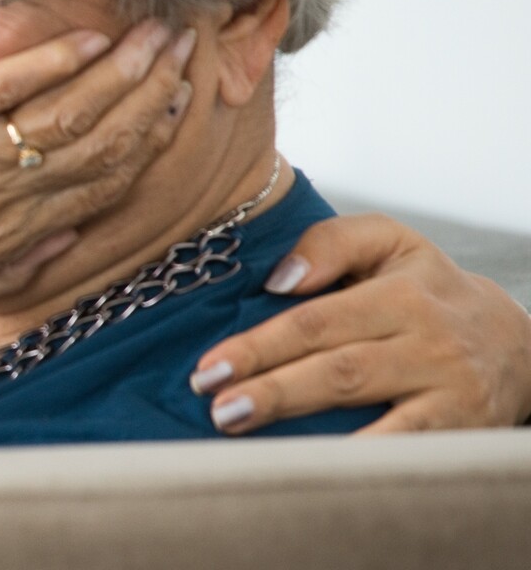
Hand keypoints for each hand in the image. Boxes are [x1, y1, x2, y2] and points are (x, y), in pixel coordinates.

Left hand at [0, 19, 195, 327]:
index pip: (98, 188)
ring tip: (160, 35)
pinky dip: (55, 61)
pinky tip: (91, 38)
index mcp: (4, 242)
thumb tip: (56, 243)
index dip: (144, 144)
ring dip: (122, 71)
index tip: (172, 108)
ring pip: (69, 113)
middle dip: (151, 96)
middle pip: (100, 144)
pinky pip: (6, 88)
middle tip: (186, 53)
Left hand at [190, 214, 530, 433]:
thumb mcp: (390, 244)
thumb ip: (331, 242)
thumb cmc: (428, 290)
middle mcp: (426, 337)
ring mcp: (446, 385)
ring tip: (244, 432)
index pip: (316, 319)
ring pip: (365, 403)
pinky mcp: (462, 426)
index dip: (260, 344)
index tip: (209, 366)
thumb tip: (278, 279)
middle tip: (216, 405)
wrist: (518, 343)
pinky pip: (405, 445)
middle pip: (336, 366)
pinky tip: (313, 467)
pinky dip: (359, 457)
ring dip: (301, 421)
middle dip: (270, 388)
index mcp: (399, 289)